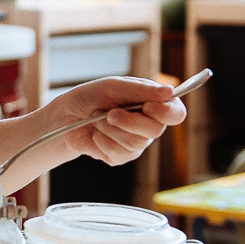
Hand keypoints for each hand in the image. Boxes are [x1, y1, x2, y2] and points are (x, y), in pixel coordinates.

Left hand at [53, 76, 185, 165]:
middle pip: (156, 130)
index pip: (176, 113)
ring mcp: (137, 143)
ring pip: (136, 143)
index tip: (146, 106)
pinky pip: (119, 153)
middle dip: (129, 121)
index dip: (165, 112)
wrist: (67, 116)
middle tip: (110, 113)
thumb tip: (169, 91)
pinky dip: (103, 141)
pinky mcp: (122, 157)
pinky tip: (96, 134)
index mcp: (154, 103)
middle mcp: (149, 124)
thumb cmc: (92, 96)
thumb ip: (141, 90)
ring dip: (111, 129)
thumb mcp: (114, 86)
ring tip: (98, 119)